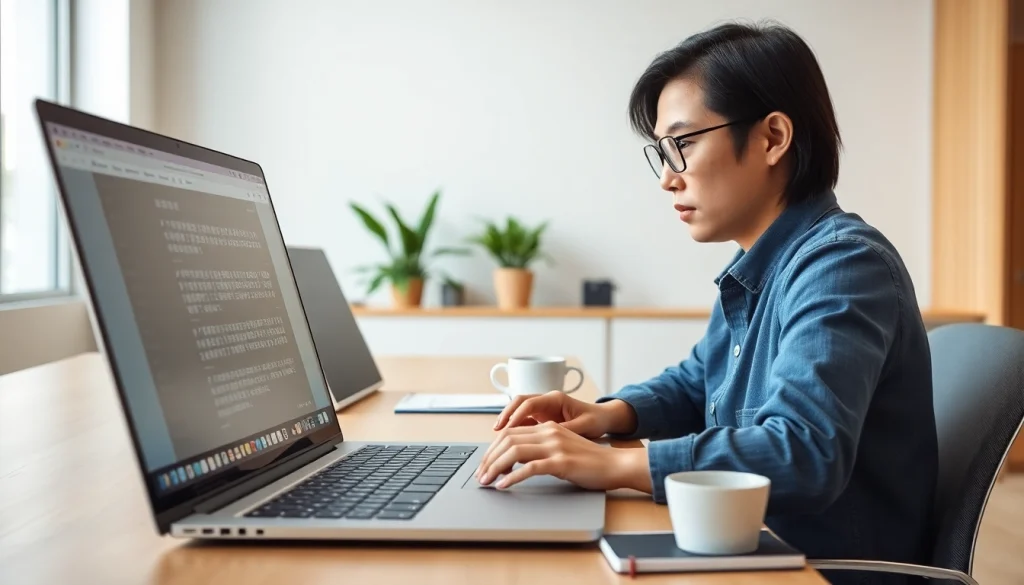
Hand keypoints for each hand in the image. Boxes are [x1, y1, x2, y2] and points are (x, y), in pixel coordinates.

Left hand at [474, 420, 651, 491]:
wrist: (615, 464)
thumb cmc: (590, 461)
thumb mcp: (562, 448)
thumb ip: (541, 448)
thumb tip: (515, 459)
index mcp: (548, 428)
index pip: (510, 433)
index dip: (492, 449)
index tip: (484, 464)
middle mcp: (549, 433)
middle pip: (507, 440)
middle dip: (489, 458)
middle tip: (480, 476)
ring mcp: (555, 446)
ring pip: (515, 452)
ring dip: (496, 467)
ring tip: (487, 481)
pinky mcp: (562, 462)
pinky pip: (530, 468)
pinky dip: (513, 477)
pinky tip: (504, 485)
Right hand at [492, 390, 635, 439]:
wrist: (604, 419)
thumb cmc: (596, 421)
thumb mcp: (584, 427)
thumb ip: (566, 430)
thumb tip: (548, 436)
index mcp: (556, 399)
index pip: (529, 403)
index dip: (516, 415)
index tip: (507, 429)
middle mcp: (547, 401)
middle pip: (518, 404)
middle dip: (505, 417)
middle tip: (496, 432)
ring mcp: (544, 409)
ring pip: (519, 413)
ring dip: (508, 424)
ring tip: (498, 438)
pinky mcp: (543, 419)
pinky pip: (524, 422)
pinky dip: (516, 430)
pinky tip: (509, 443)